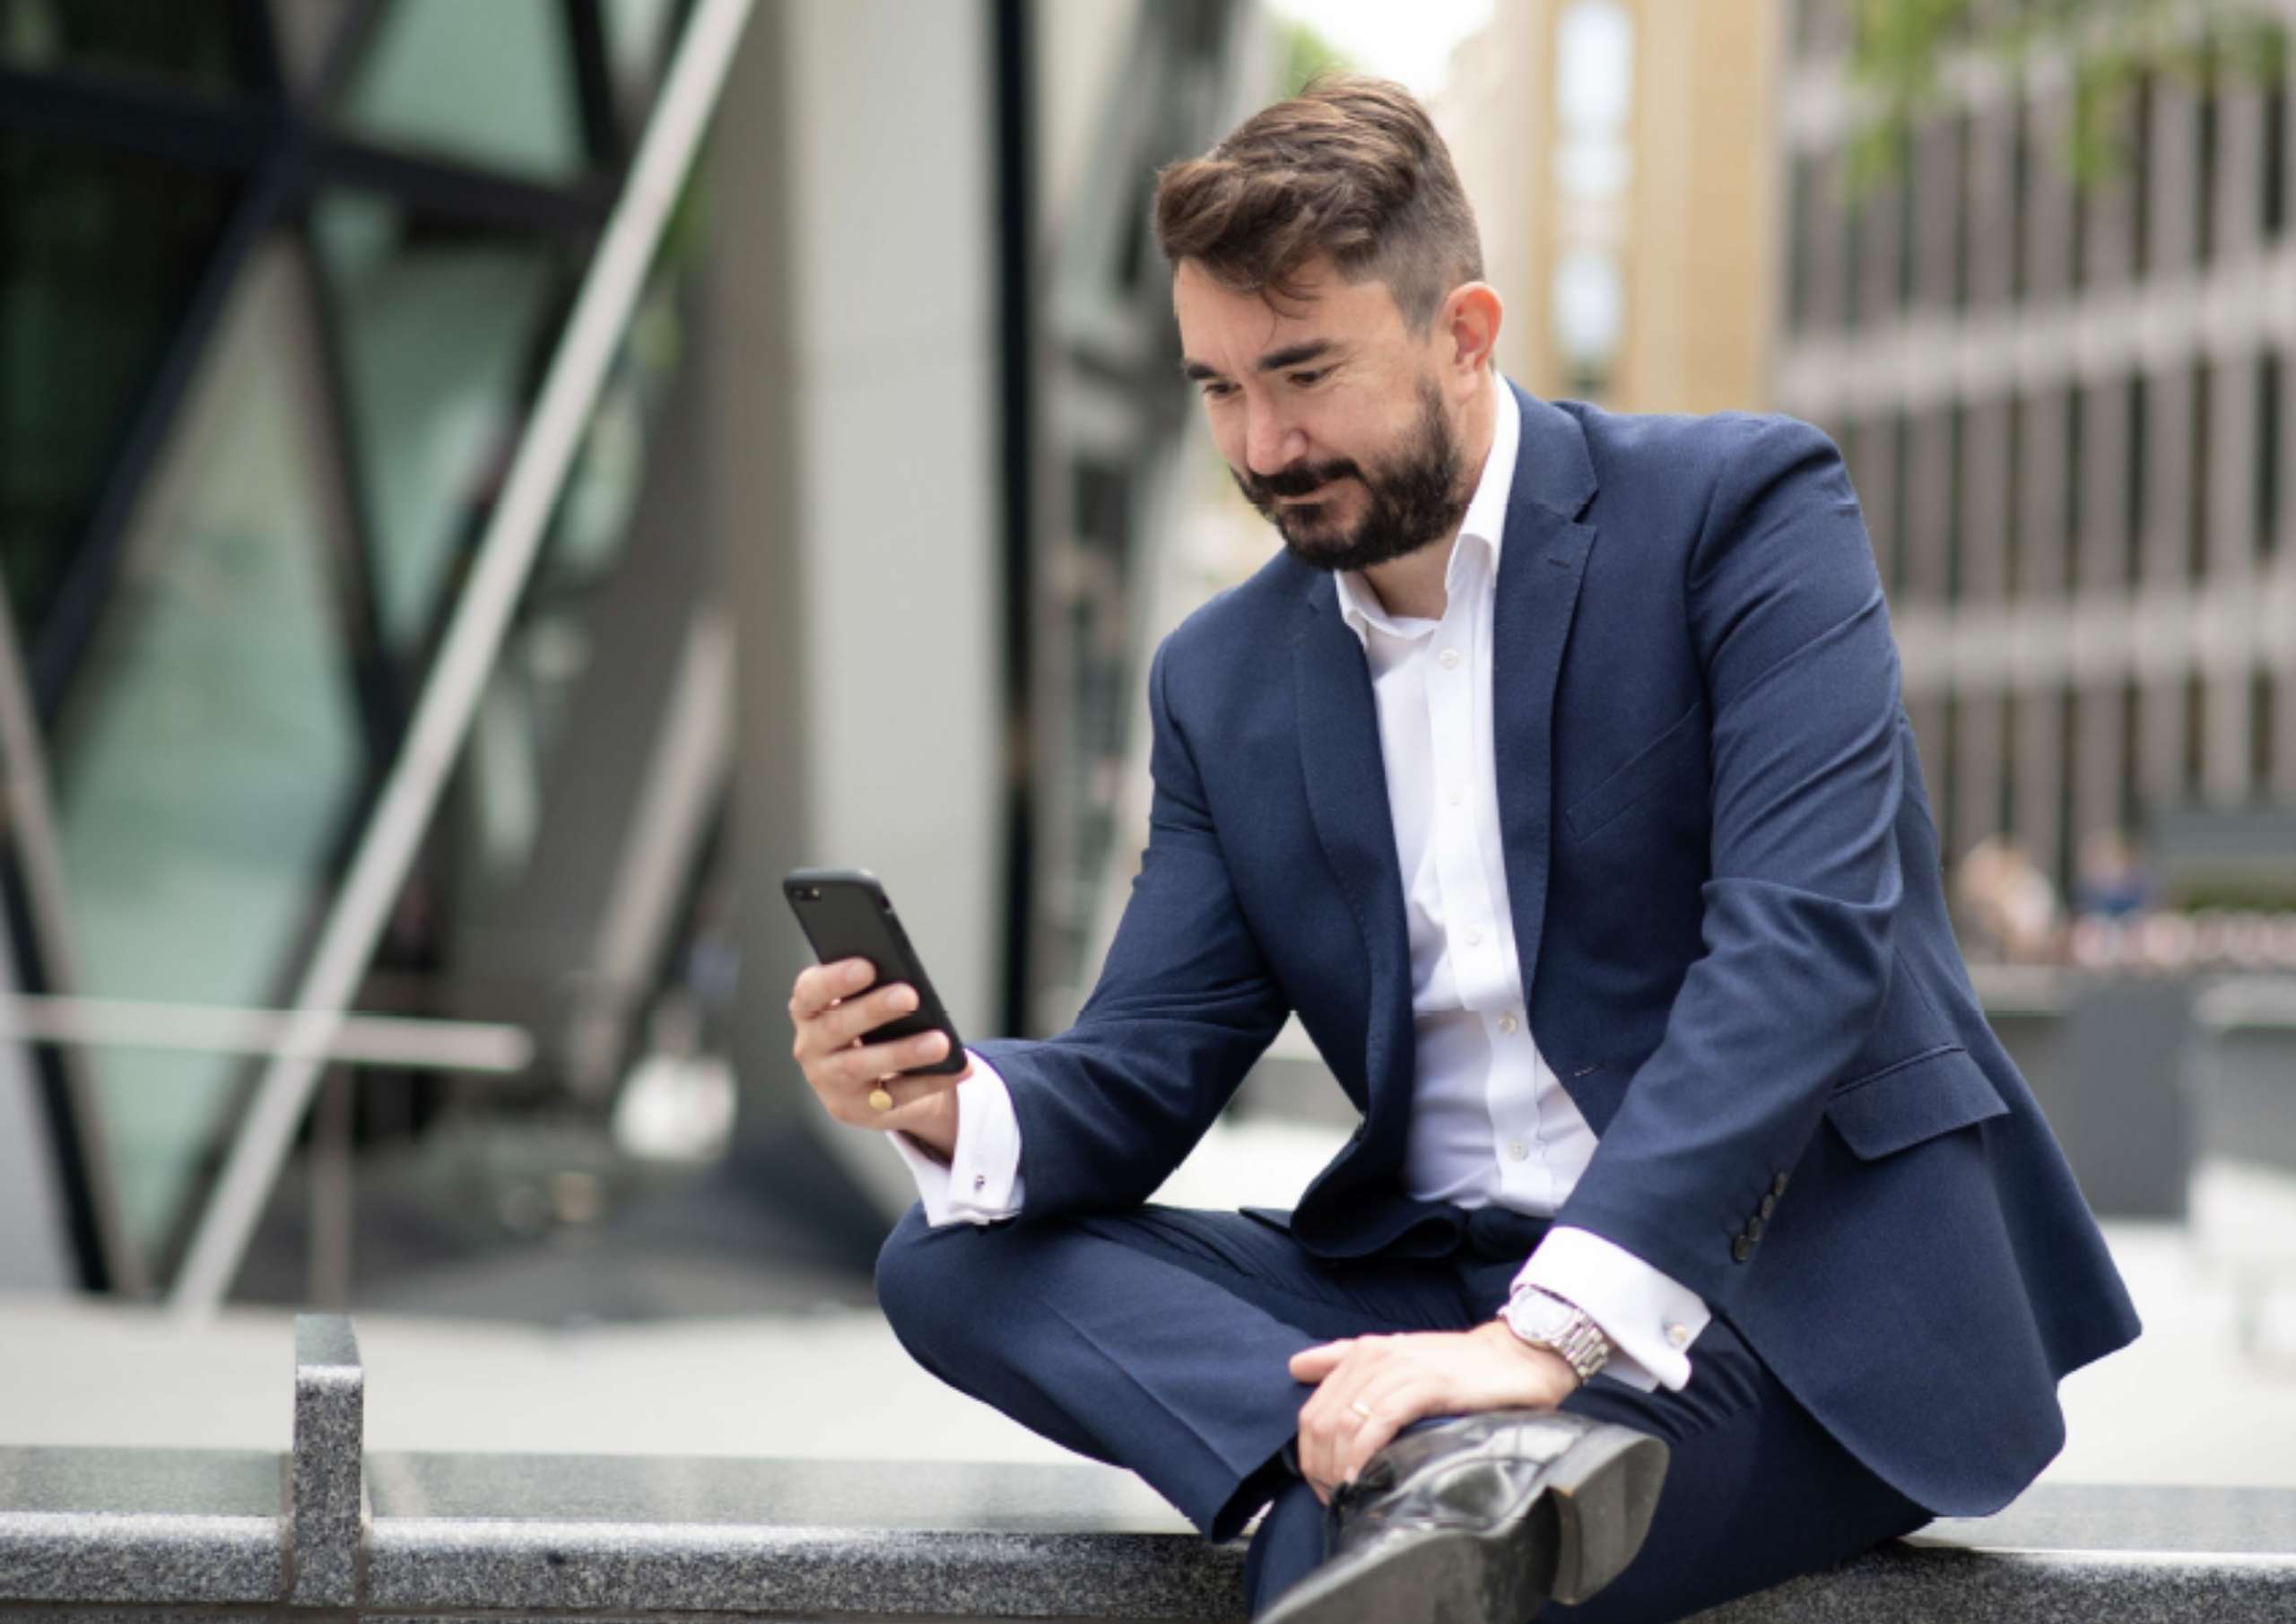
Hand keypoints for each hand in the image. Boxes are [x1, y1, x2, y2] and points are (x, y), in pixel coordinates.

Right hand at [788, 958, 969, 1155]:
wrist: (872, 1083)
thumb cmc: (869, 1028)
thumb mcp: (863, 1006)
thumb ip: (874, 990)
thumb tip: (910, 982)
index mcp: (808, 1012)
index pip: (809, 992)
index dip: (834, 979)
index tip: (867, 966)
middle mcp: (811, 1048)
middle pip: (837, 1027)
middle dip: (873, 1009)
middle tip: (909, 995)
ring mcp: (832, 1082)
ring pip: (862, 1066)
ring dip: (903, 1052)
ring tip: (939, 1041)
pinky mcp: (860, 1108)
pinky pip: (898, 1094)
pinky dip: (932, 1080)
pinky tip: (959, 1068)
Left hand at [1288, 1322, 1580, 1503]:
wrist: (1515, 1357)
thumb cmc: (1455, 1366)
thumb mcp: (1396, 1358)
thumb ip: (1345, 1359)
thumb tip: (1296, 1366)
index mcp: (1362, 1352)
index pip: (1312, 1409)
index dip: (1308, 1454)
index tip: (1323, 1486)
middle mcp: (1374, 1356)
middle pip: (1321, 1420)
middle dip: (1320, 1467)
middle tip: (1334, 1498)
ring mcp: (1400, 1368)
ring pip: (1346, 1422)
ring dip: (1339, 1467)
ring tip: (1348, 1495)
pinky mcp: (1427, 1383)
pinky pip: (1380, 1420)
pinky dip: (1364, 1452)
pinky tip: (1363, 1476)